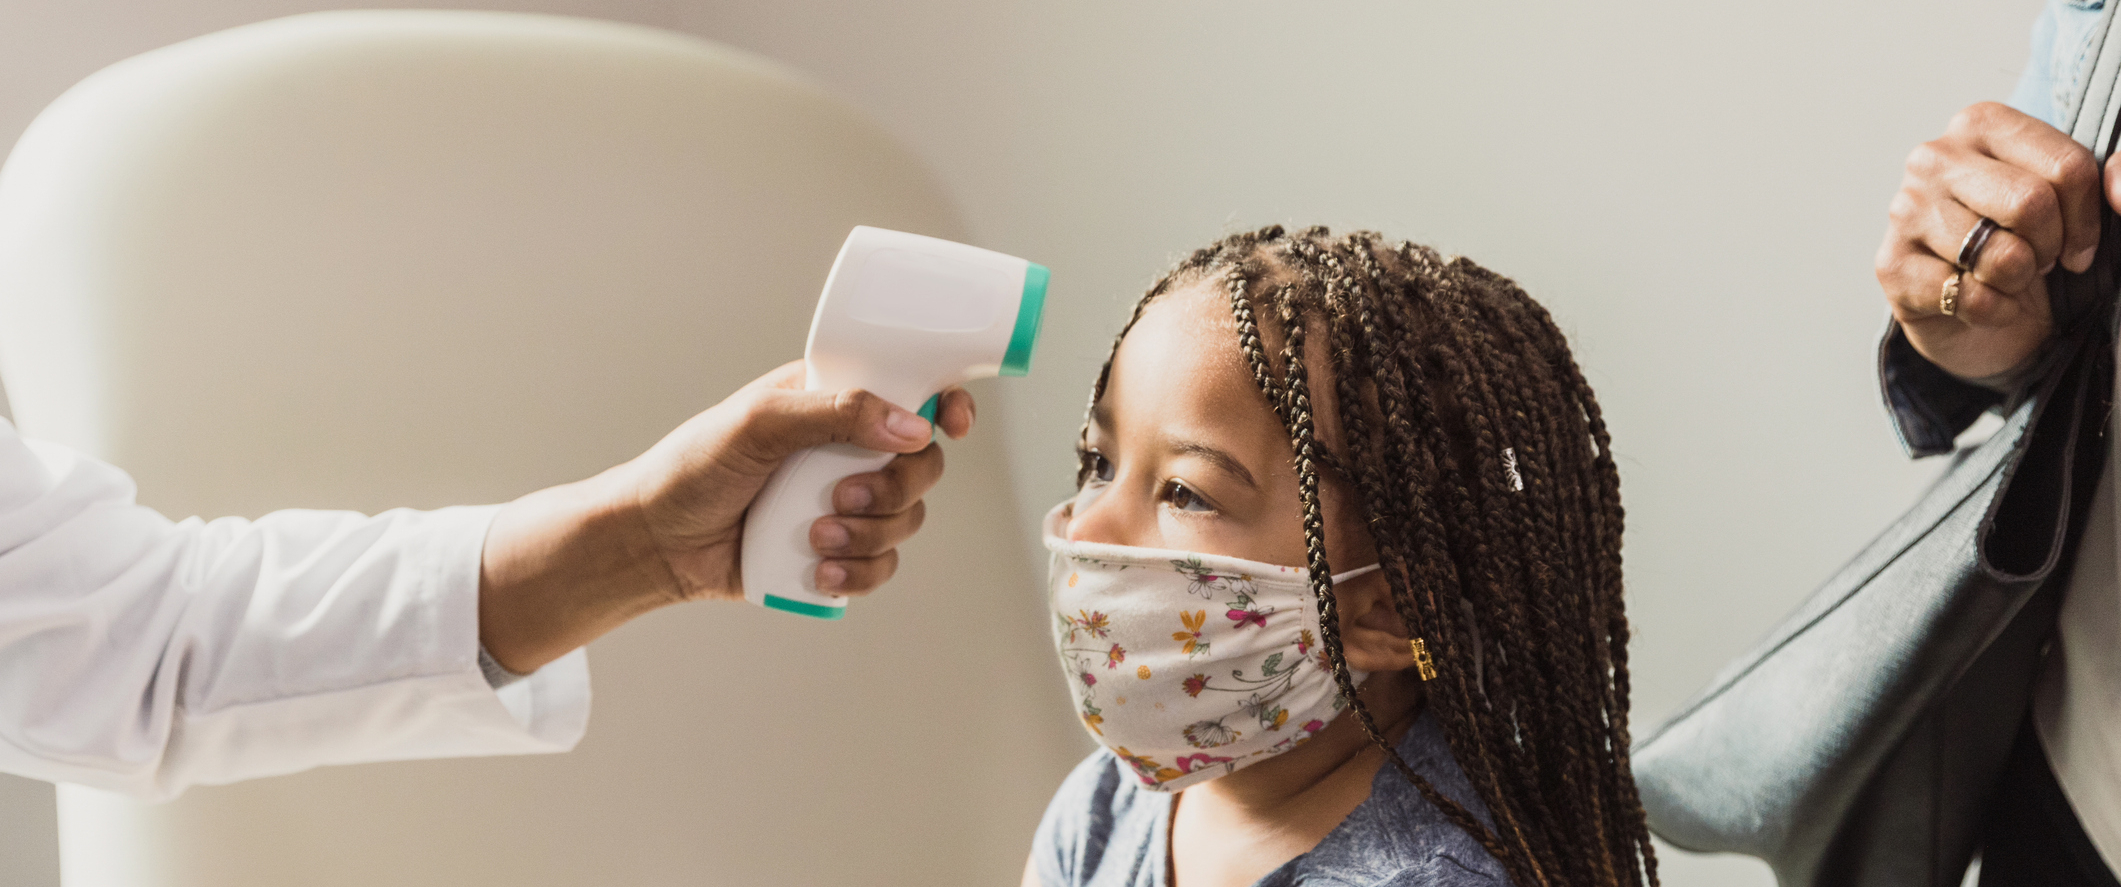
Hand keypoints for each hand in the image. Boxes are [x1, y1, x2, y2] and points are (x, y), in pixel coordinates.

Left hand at [477, 360, 976, 672]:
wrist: (655, 542)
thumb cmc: (692, 468)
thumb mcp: (759, 424)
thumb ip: (836, 413)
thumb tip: (911, 427)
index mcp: (834, 402)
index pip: (911, 391)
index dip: (945, 406)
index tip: (951, 425)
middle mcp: (847, 450)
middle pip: (921, 465)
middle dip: (896, 489)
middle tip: (844, 497)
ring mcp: (845, 502)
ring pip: (907, 519)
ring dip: (871, 534)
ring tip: (815, 536)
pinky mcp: (835, 552)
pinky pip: (883, 565)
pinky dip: (862, 572)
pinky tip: (824, 572)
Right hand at [1876, 102, 2120, 380]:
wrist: (1980, 314)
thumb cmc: (2030, 249)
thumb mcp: (2081, 206)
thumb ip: (2117, 178)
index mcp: (1981, 124)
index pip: (2066, 167)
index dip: (2089, 220)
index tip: (2080, 245)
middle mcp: (1934, 158)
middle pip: (2030, 203)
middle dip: (2050, 248)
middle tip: (2038, 261)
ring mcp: (1904, 209)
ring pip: (1999, 254)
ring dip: (2018, 282)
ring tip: (2005, 278)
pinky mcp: (1890, 264)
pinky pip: (1968, 295)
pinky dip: (1991, 311)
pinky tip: (1979, 303)